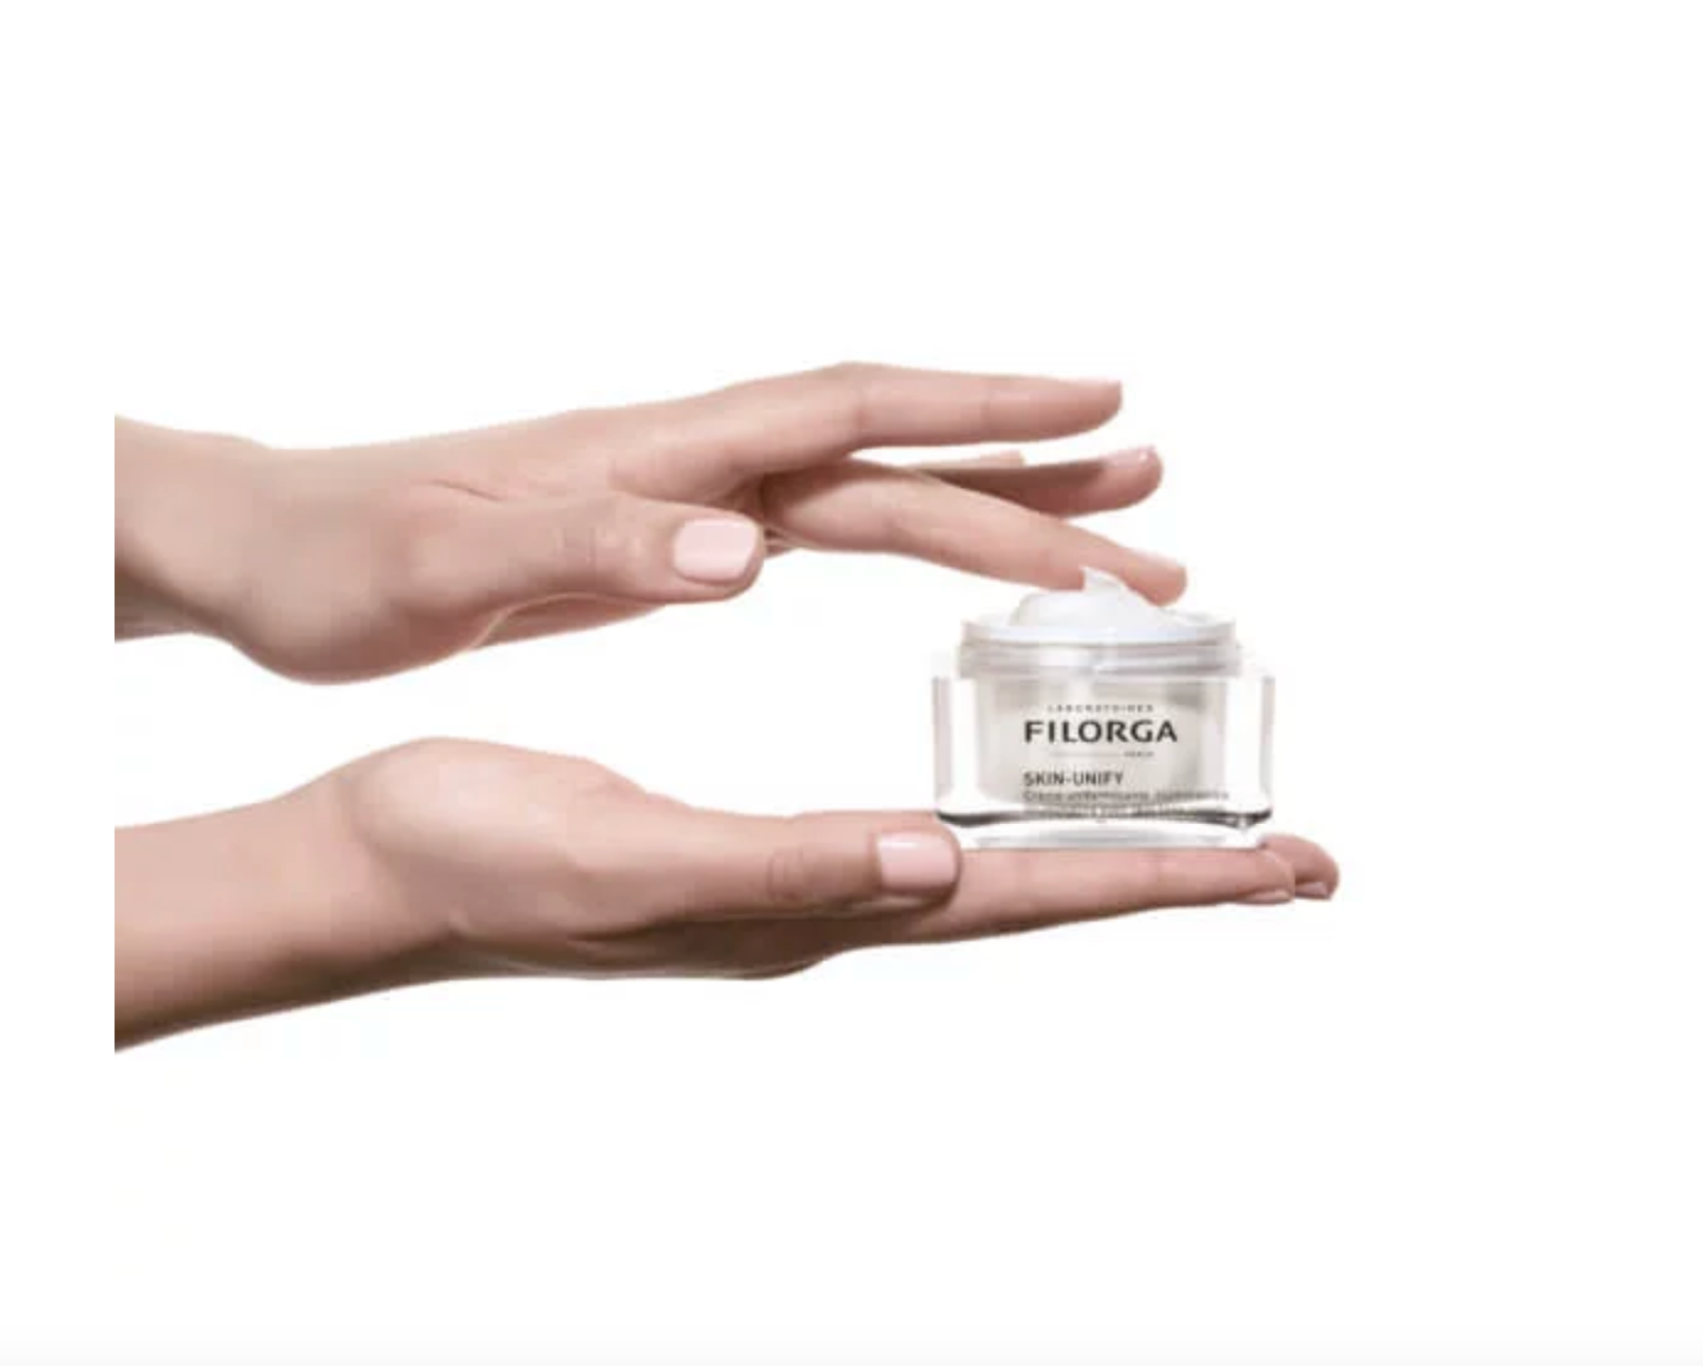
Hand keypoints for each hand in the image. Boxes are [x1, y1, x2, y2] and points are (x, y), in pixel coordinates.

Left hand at [115, 365, 1183, 678]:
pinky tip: (941, 545)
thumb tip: (742, 553)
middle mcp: (693, 464)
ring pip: (873, 487)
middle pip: (894, 455)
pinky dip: (906, 528)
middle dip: (1030, 480)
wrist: (278, 546)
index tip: (1104, 414)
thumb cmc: (348, 557)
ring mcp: (688, 497)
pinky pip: (823, 523)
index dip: (979, 411)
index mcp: (660, 461)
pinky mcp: (668, 537)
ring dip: (991, 500)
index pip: (851, 414)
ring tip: (1100, 525)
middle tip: (1155, 519)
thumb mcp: (450, 564)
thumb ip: (593, 548)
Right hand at [337, 741, 1335, 981]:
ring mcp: (795, 882)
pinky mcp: (755, 851)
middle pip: (1036, 889)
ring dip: (1097, 848)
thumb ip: (784, 863)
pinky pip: (916, 836)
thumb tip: (938, 868)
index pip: (1024, 893)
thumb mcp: (631, 849)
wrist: (382, 864)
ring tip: (1192, 827)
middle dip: (1169, 873)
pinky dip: (1000, 819)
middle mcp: (827, 900)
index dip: (1157, 879)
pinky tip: (1008, 804)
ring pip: (988, 865)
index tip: (1284, 866)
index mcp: (810, 902)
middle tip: (1294, 855)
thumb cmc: (482, 854)